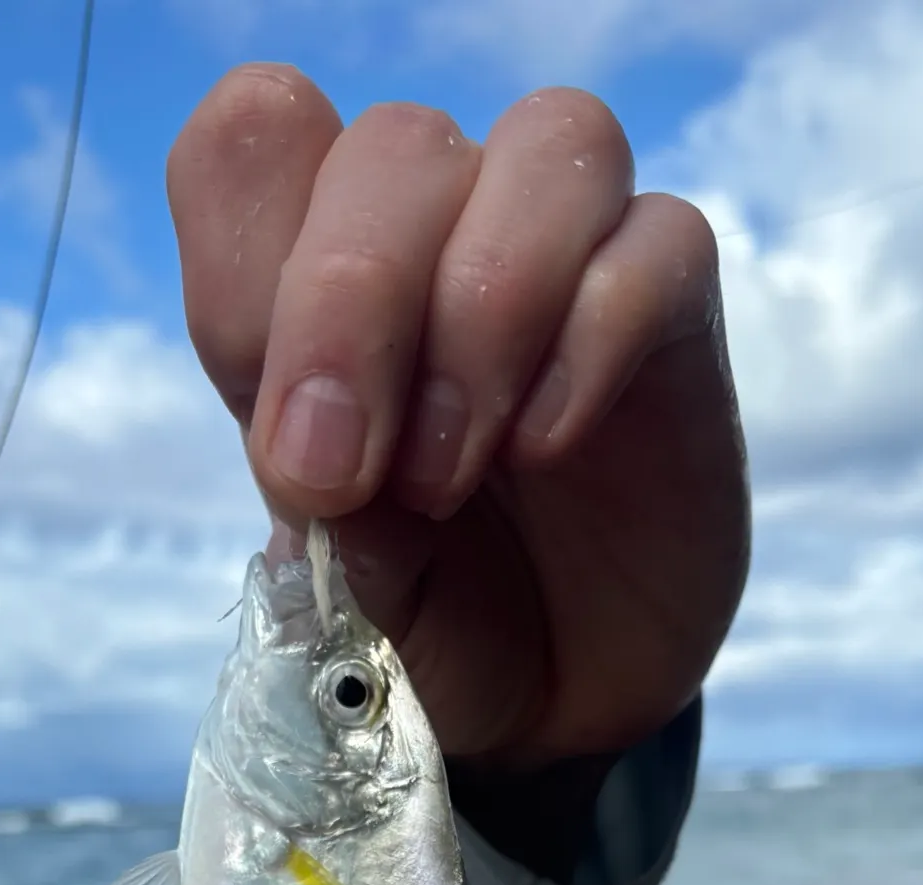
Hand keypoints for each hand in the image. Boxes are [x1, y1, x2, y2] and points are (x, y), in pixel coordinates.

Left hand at [167, 66, 749, 767]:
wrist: (554, 703)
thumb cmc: (430, 617)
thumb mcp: (342, 586)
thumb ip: (317, 499)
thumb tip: (321, 440)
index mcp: (312, 283)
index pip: (251, 145)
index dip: (246, 274)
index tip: (286, 448)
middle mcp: (438, 237)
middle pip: (395, 145)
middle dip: (352, 308)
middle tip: (348, 477)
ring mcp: (566, 256)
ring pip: (548, 147)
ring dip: (482, 316)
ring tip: (450, 475)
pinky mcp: (675, 307)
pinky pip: (658, 244)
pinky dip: (590, 345)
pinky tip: (549, 448)